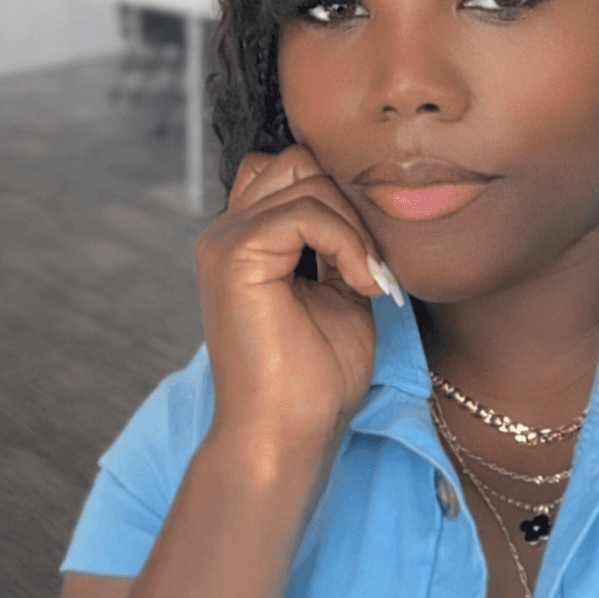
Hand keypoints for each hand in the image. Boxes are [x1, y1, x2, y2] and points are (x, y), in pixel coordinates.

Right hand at [194, 146, 398, 458]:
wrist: (287, 436)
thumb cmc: (316, 378)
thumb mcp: (342, 292)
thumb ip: (344, 243)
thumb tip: (373, 198)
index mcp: (249, 239)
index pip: (295, 170)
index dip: (342, 199)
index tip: (375, 260)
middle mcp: (227, 231)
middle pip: (300, 161)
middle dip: (350, 204)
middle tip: (374, 267)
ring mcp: (224, 240)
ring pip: (306, 178)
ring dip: (354, 226)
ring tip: (369, 280)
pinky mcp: (234, 255)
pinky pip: (306, 213)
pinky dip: (347, 243)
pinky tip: (362, 285)